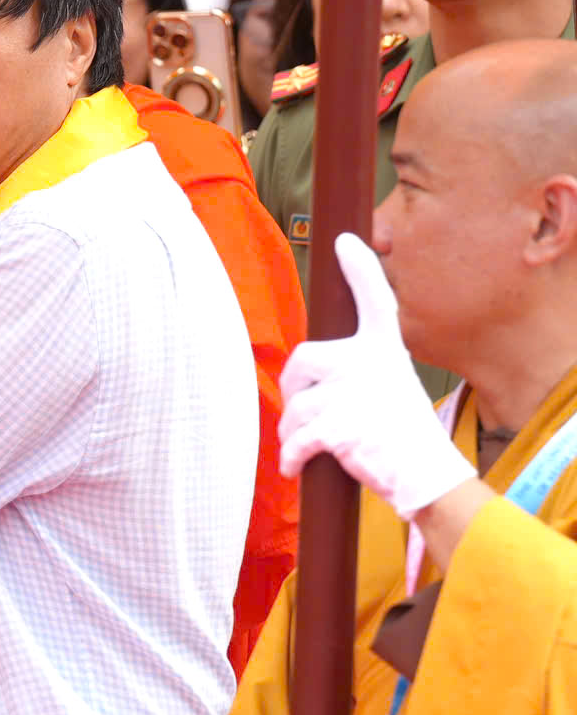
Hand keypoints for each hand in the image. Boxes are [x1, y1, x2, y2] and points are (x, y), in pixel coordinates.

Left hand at [277, 233, 471, 518]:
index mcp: (385, 349)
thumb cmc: (400, 431)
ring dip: (293, 431)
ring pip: (295, 407)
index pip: (375, 299)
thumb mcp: (389, 385)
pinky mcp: (339, 428)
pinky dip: (290, 457)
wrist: (425, 474)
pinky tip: (293, 467)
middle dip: (294, 389)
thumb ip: (354, 369)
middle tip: (306, 414)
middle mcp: (370, 362)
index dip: (361, 269)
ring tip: (313, 446)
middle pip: (302, 359)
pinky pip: (295, 440)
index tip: (344, 240)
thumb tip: (304, 370)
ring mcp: (354, 394)